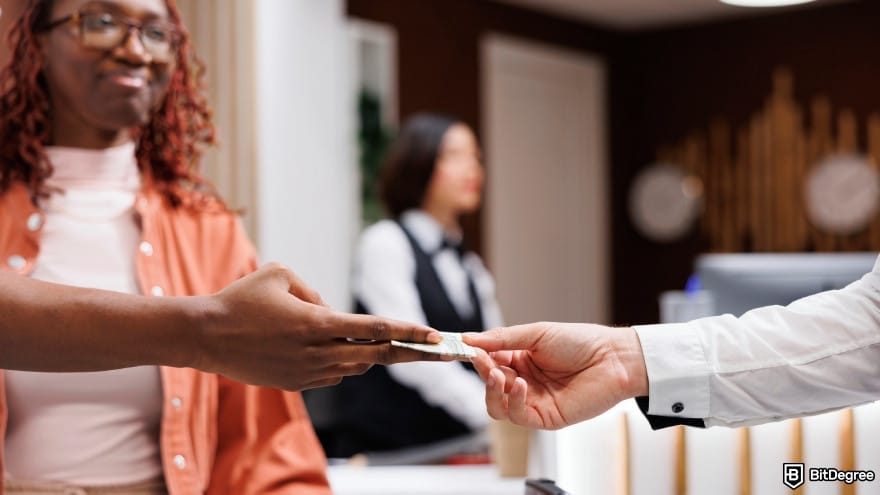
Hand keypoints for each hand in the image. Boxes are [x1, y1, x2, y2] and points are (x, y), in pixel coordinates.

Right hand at [193, 263, 443, 389]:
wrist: (205, 337)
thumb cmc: (242, 299)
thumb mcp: (281, 275)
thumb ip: (316, 293)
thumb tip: (334, 315)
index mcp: (317, 323)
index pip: (374, 328)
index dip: (408, 330)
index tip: (434, 334)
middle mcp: (317, 352)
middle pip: (376, 354)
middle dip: (412, 352)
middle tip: (444, 352)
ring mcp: (308, 373)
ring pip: (355, 365)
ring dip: (373, 354)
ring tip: (402, 347)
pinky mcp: (297, 385)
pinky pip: (333, 374)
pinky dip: (341, 361)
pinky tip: (335, 350)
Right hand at [463, 322, 647, 429]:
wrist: (613, 359)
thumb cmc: (580, 342)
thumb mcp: (536, 333)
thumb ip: (502, 339)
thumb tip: (469, 339)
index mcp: (520, 359)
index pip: (488, 361)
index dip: (473, 356)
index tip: (459, 347)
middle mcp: (523, 381)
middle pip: (489, 384)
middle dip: (481, 371)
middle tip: (478, 359)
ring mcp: (533, 400)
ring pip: (497, 405)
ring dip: (491, 390)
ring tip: (498, 375)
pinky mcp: (545, 417)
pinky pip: (518, 416)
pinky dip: (513, 401)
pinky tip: (519, 385)